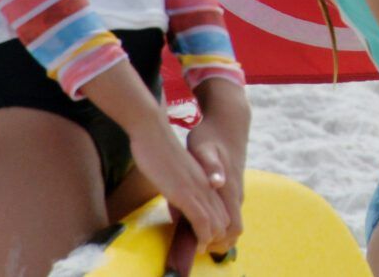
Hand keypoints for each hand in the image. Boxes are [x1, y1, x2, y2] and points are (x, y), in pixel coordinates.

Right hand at [128, 116, 234, 251]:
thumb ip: (184, 183)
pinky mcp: (185, 192)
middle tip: (208, 247)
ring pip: (217, 221)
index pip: (222, 207)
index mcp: (205, 178)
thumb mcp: (177, 170)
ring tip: (204, 248)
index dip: (219, 224)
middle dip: (219, 235)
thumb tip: (179, 196)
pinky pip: (202, 220)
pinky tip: (200, 243)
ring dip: (213, 239)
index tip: (210, 236)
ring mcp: (198, 188)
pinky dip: (203, 235)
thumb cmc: (159, 149)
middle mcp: (207, 184)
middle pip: (224, 216)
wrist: (153, 131)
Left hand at [185, 88, 250, 254]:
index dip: (218, 241)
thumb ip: (211, 165)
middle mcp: (236, 191)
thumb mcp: (204, 148)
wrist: (228, 119)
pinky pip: (229, 210)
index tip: (200, 245)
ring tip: (195, 235)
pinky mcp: (232, 183)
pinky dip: (218, 220)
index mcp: (229, 187)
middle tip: (195, 245)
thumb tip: (217, 182)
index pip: (232, 226)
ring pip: (232, 219)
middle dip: (218, 242)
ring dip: (218, 232)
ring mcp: (236, 187)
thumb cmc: (211, 134)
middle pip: (235, 229)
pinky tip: (201, 217)